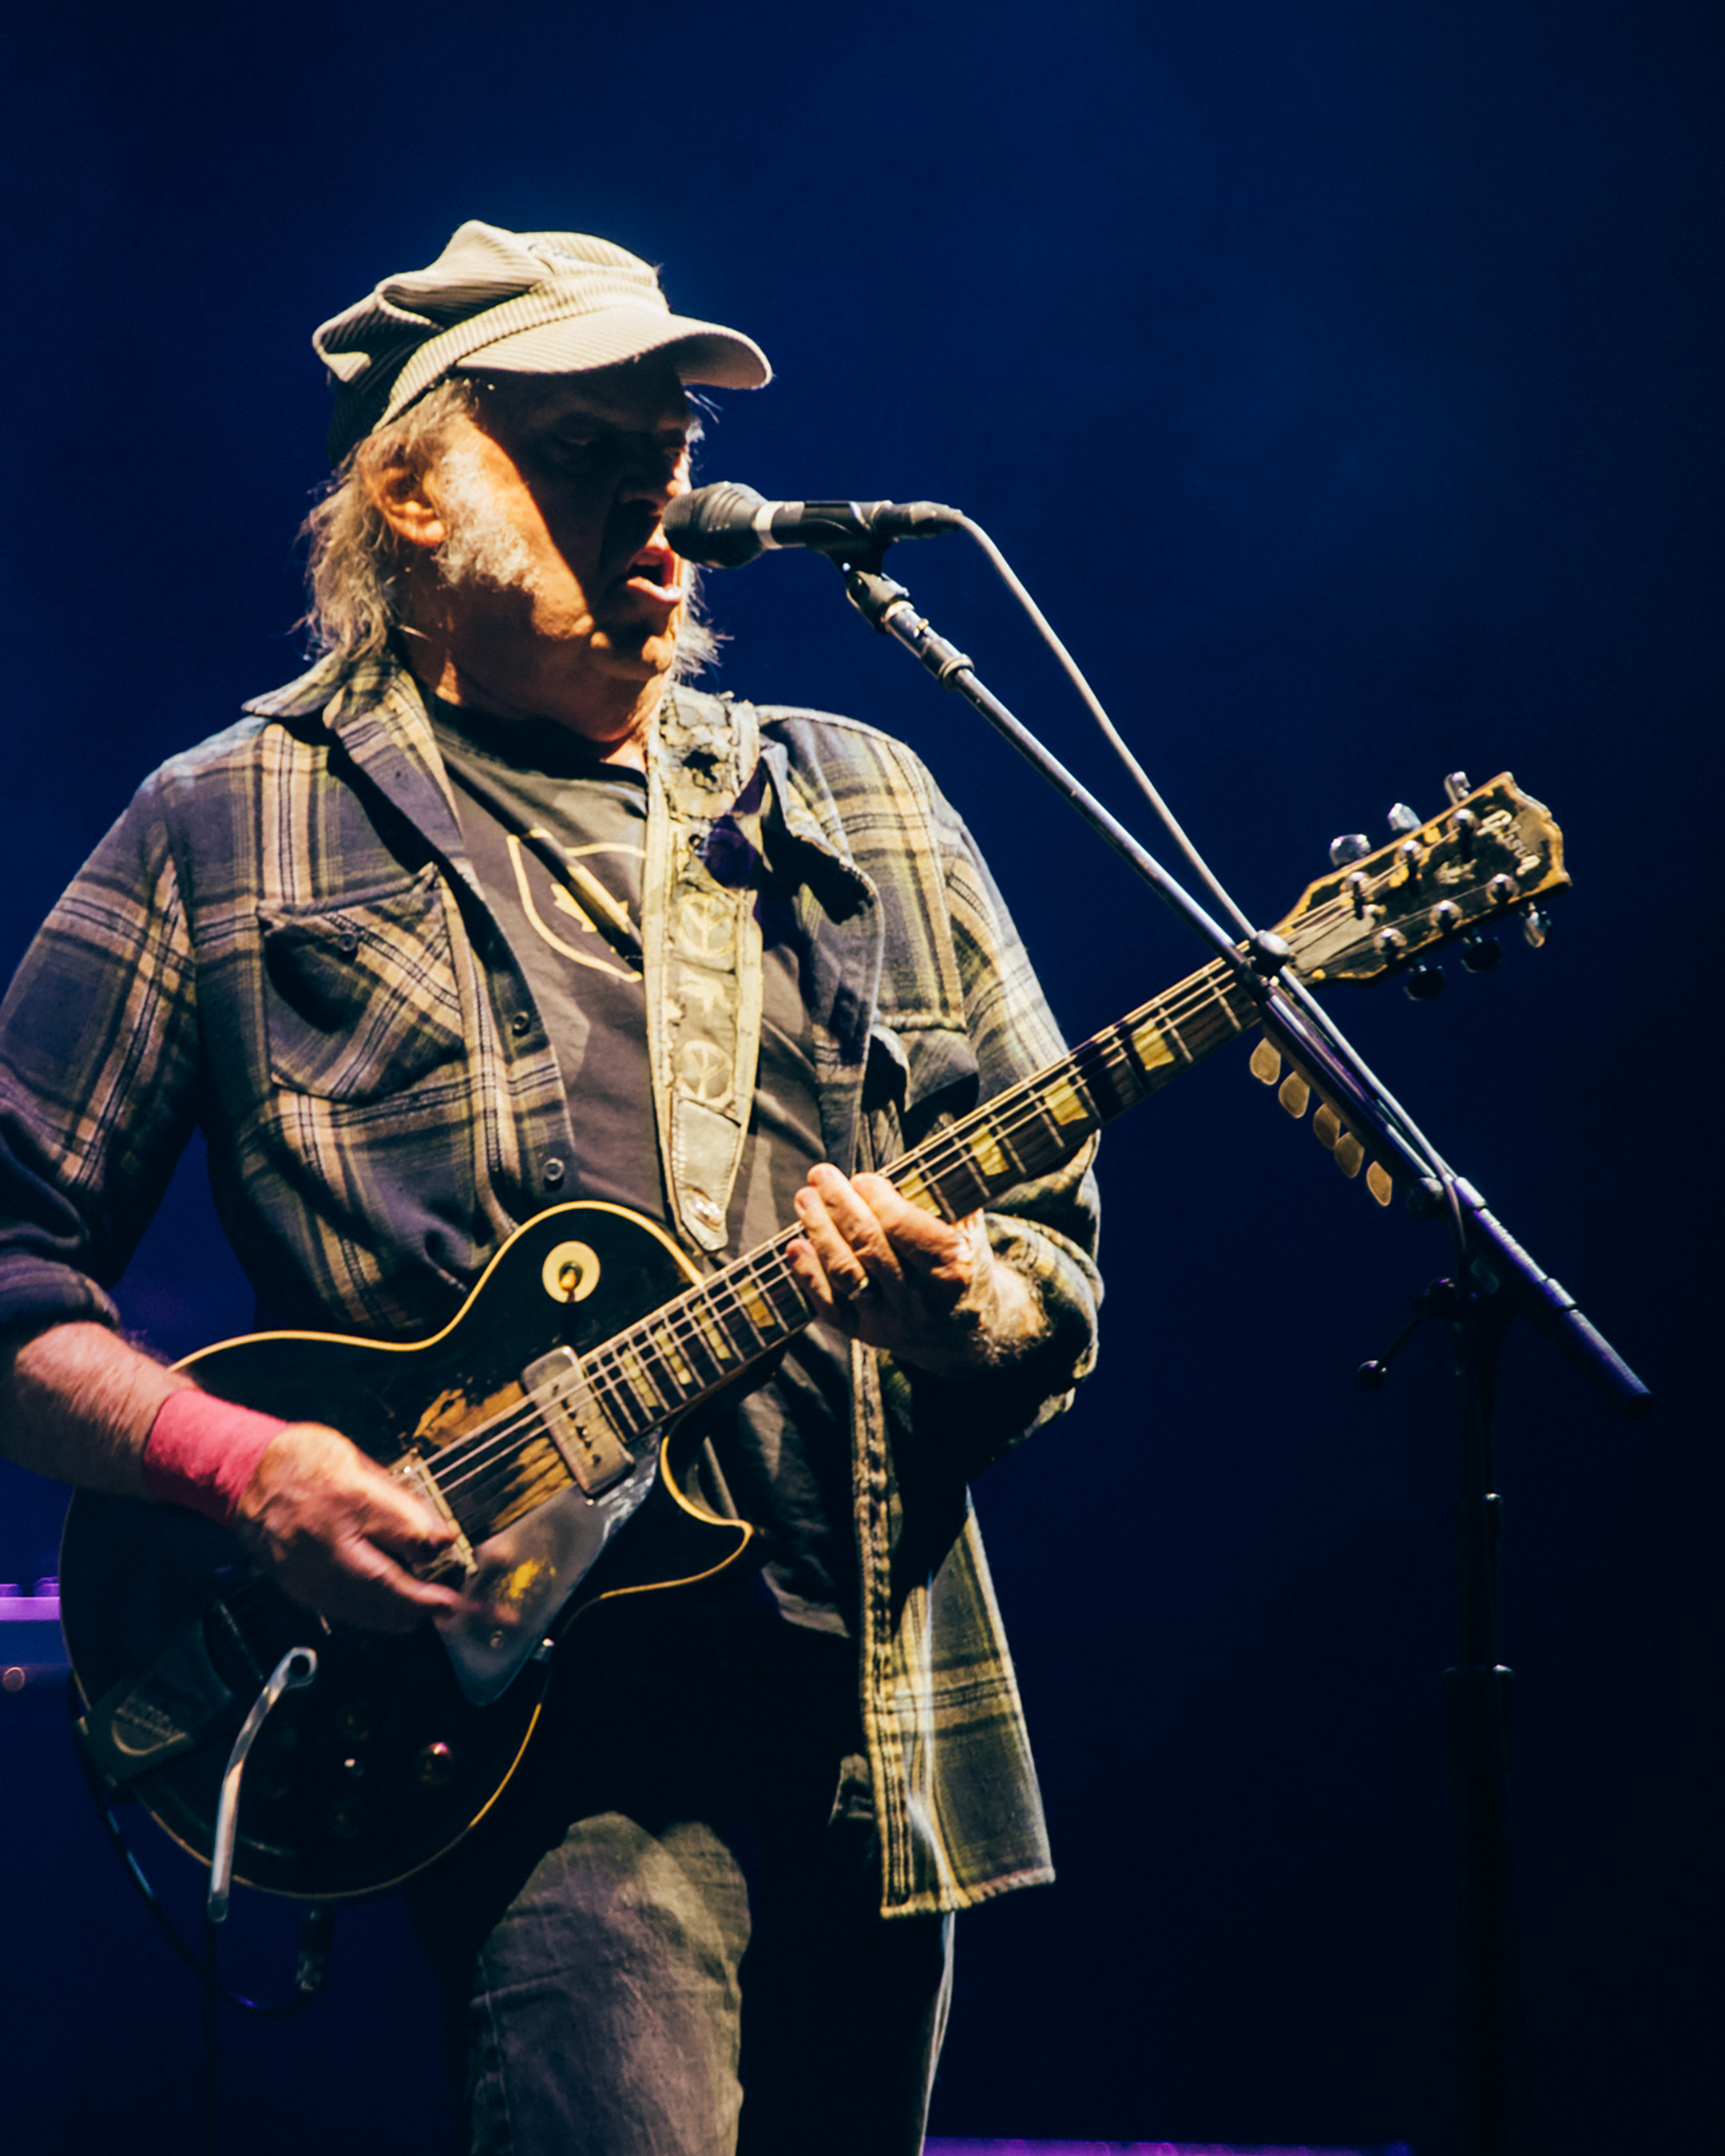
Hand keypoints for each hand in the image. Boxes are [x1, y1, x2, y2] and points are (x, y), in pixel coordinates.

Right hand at [234, 1423, 466, 1632]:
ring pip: (359, 1604)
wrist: (249, 1474)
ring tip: (426, 1616)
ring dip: (397, 1615)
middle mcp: (324, 1537)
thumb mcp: (361, 1465)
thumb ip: (399, 1504)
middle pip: (379, 1580)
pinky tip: (390, 1616)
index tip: (451, 1551)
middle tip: (448, 1607)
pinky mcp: (295, 1585)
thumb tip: (436, 1536)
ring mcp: (305, 1568)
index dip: (431, 1546)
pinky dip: (369, 1615)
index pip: (400, 1529)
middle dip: (418, 1600)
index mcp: (346, 1495)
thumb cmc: (306, 1462)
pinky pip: (339, 1608)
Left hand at [787, 1165, 1045, 1377]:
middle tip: (820, 1175)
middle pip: (870, 1247)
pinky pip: (830, 1304)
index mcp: (953, 1269)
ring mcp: (890, 1322)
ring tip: (804, 1198)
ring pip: (846, 1274)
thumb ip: (949, 1192)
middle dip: (839, 1206)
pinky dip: (808, 1275)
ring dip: (818, 1231)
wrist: (964, 1330)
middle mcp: (921, 1301)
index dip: (880, 1201)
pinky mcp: (864, 1335)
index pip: (907, 1230)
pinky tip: (795, 1245)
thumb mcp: (969, 1227)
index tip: (862, 1177)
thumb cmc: (962, 1260)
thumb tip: (931, 1135)